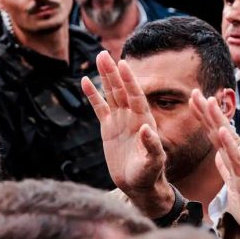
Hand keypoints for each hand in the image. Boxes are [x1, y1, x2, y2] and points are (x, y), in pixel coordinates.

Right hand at [82, 51, 173, 217]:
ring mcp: (120, 121)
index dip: (129, 81)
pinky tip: (86, 81)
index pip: (136, 96)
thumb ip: (152, 146)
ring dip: (105, 77)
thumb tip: (147, 129)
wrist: (139, 185)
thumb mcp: (153, 162)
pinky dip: (93, 95)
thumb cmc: (150, 174)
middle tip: (103, 53)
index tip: (122, 64)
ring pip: (111, 94)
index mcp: (144, 121)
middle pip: (121, 90)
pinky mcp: (108, 129)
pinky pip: (100, 108)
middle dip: (113, 72)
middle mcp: (133, 117)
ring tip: (99, 58)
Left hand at [189, 89, 239, 238]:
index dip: (203, 116)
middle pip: (220, 129)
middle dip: (207, 110)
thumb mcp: (233, 183)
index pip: (215, 133)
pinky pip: (236, 157)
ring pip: (229, 137)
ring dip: (218, 119)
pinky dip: (229, 143)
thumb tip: (217, 156)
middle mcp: (239, 155)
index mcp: (233, 157)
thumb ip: (226, 168)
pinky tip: (222, 131)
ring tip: (208, 101)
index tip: (192, 100)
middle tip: (194, 92)